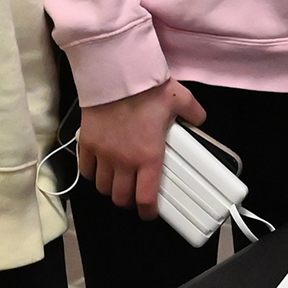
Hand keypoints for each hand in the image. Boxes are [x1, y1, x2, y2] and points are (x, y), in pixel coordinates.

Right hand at [78, 80, 205, 218]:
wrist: (116, 75)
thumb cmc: (147, 89)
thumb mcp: (179, 99)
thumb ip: (193, 113)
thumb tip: (200, 119)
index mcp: (148, 157)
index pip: (146, 199)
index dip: (148, 212)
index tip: (149, 213)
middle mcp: (124, 162)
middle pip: (121, 198)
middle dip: (128, 201)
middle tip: (134, 195)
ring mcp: (103, 155)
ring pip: (103, 187)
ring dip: (111, 189)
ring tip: (117, 182)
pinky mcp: (87, 144)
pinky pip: (86, 170)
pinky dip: (93, 174)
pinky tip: (100, 168)